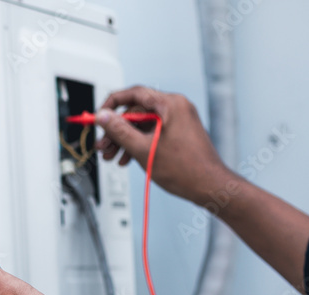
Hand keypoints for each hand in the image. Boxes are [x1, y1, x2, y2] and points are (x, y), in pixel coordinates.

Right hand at [95, 86, 237, 203]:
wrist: (210, 187)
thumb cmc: (185, 170)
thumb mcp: (143, 149)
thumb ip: (119, 130)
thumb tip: (102, 116)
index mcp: (170, 105)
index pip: (134, 93)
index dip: (111, 104)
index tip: (98, 116)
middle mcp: (176, 108)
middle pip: (136, 112)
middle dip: (116, 131)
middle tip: (102, 145)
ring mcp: (178, 120)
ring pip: (142, 124)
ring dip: (124, 140)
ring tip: (111, 157)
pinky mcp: (179, 132)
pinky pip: (152, 133)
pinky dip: (138, 144)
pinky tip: (127, 159)